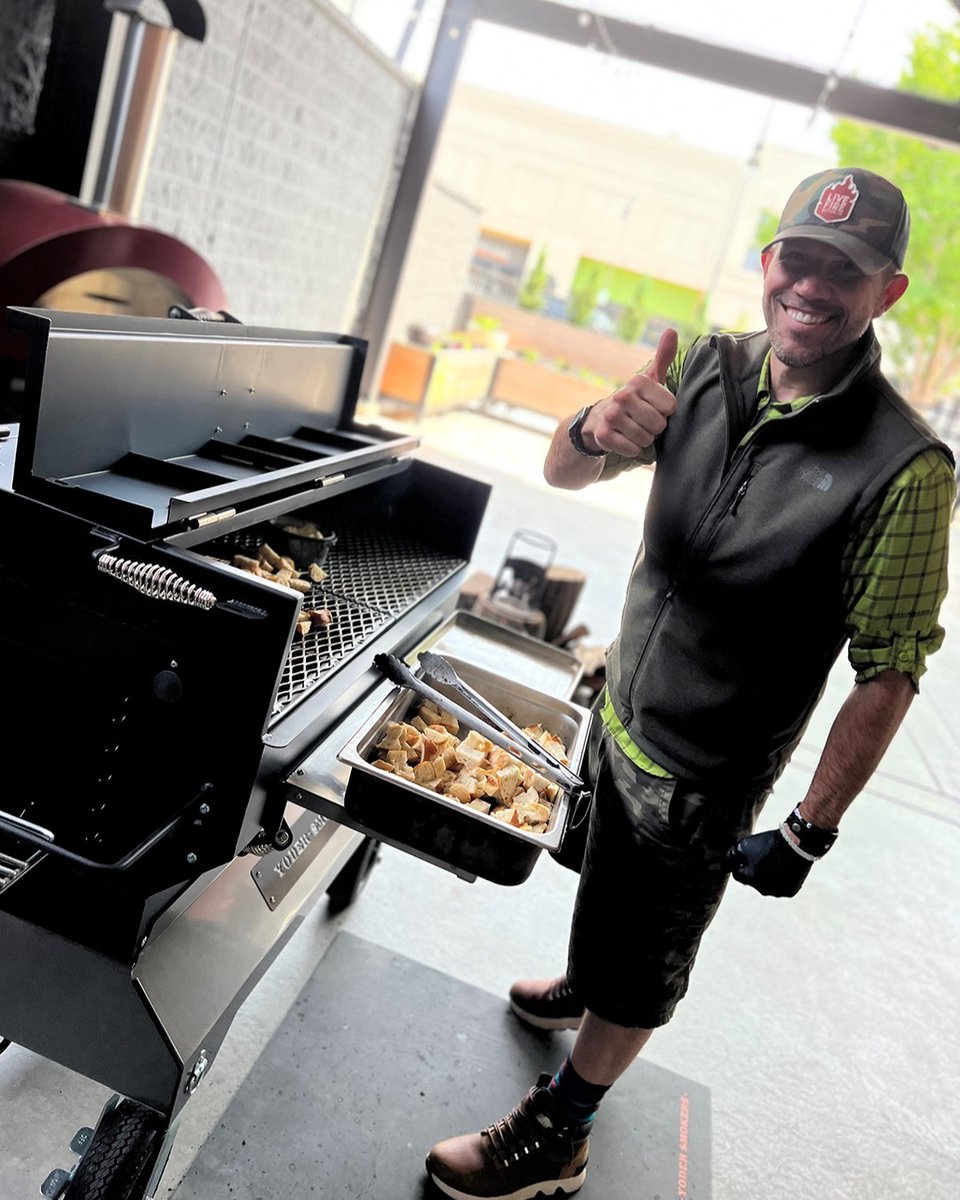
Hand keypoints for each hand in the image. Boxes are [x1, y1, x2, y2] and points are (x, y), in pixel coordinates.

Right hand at [583, 328, 678, 456]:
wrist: (598, 420)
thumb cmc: (633, 400)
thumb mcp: (649, 379)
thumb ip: (663, 357)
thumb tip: (671, 331)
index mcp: (638, 382)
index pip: (670, 407)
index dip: (665, 412)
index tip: (654, 407)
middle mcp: (622, 396)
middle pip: (658, 424)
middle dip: (654, 428)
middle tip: (643, 421)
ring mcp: (611, 416)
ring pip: (645, 438)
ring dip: (643, 439)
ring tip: (633, 430)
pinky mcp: (603, 435)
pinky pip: (631, 449)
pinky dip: (632, 449)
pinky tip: (624, 440)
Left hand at [726, 829, 812, 897]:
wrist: (797, 845)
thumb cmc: (769, 844)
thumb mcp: (746, 844)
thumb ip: (733, 854)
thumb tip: (724, 862)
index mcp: (750, 878)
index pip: (737, 874)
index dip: (740, 864)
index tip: (746, 856)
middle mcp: (762, 889)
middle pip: (753, 881)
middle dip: (754, 870)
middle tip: (763, 857)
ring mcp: (777, 892)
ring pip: (767, 885)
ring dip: (768, 876)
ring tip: (774, 861)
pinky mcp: (789, 891)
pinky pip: (781, 886)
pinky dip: (781, 879)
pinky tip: (784, 867)